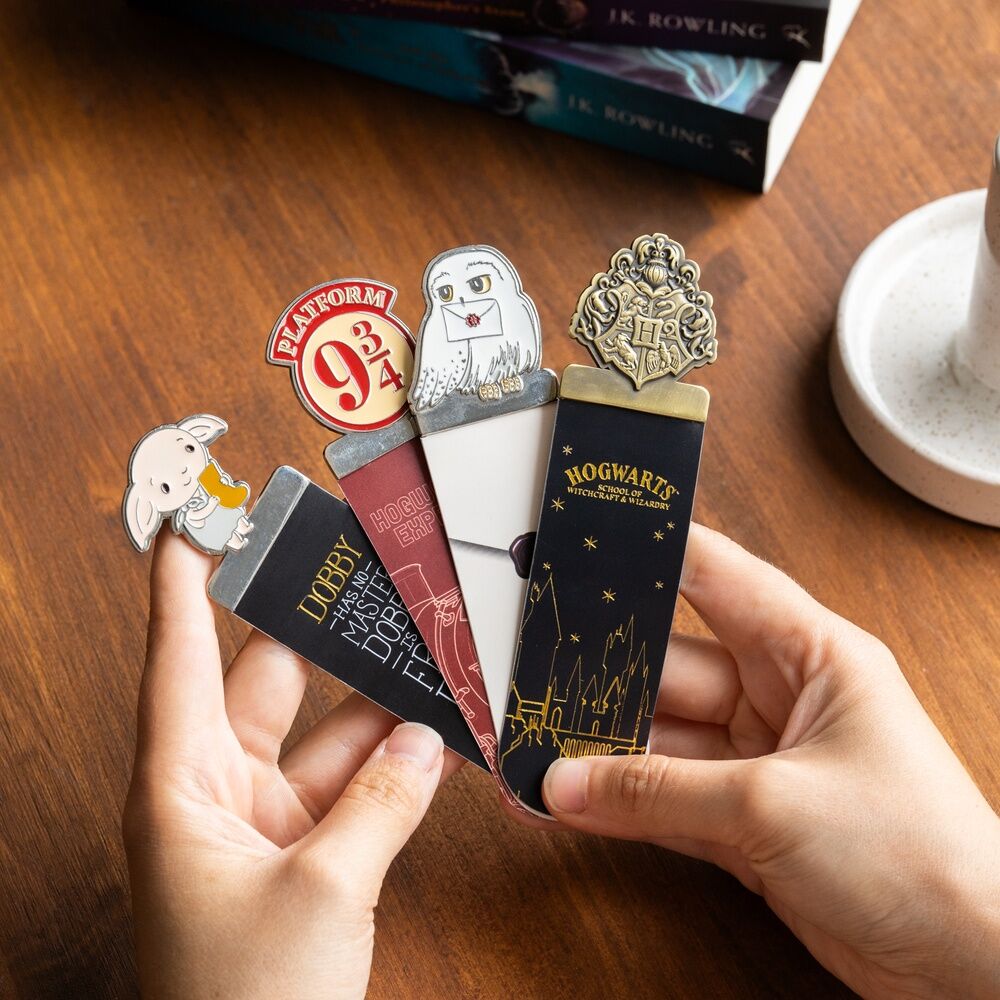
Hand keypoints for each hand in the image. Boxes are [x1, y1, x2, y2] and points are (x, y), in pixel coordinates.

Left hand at [123, 531, 461, 999]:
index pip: (176, 657)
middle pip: (266, 681)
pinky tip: (435, 741)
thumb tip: (427, 744)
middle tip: (357, 578)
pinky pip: (352, 787)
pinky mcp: (303, 856)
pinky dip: (393, 767)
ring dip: (375, 707)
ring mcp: (263, 823)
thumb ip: (382, 804)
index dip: (180, 585)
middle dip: (314, 632)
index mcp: (181, 785)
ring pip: (323, 734)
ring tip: (425, 658)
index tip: (196, 525)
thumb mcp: (321, 891)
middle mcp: (216, 791)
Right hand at [516, 524, 999, 998]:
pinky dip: (620, 805)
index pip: (720, 578)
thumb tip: (571, 781)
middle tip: (536, 678)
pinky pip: (666, 800)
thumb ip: (660, 793)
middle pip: (672, 669)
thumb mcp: (775, 804)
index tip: (588, 543)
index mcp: (812, 655)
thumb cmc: (922, 856)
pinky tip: (572, 802)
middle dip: (606, 679)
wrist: (968, 966)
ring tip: (537, 750)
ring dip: (603, 753)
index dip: (656, 554)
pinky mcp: (746, 822)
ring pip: (661, 741)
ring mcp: (761, 762)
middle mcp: (783, 699)